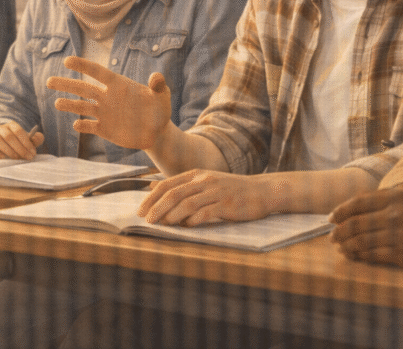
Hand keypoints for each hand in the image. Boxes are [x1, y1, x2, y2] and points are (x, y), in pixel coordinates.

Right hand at [0, 121, 44, 159]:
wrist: (6, 146)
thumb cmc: (20, 143)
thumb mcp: (30, 140)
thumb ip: (36, 138)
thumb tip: (36, 139)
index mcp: (12, 125)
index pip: (18, 131)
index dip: (26, 142)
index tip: (32, 152)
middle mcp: (1, 128)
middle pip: (8, 136)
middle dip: (19, 148)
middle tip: (27, 157)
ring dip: (8, 151)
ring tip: (16, 159)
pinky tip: (3, 158)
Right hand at [46, 56, 171, 149]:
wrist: (157, 131)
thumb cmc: (159, 108)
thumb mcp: (162, 95)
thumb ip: (158, 85)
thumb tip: (156, 78)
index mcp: (118, 85)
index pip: (97, 72)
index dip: (83, 67)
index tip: (67, 61)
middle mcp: (107, 97)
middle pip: (83, 89)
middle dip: (66, 85)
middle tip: (48, 81)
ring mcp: (104, 113)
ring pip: (83, 107)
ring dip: (70, 105)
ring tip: (57, 102)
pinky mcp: (105, 129)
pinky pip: (90, 126)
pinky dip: (83, 125)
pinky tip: (77, 124)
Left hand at [137, 170, 273, 225]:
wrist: (261, 191)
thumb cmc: (231, 189)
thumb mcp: (204, 181)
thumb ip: (180, 184)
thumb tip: (153, 184)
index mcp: (197, 175)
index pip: (168, 184)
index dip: (152, 198)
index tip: (140, 211)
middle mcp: (204, 181)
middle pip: (175, 193)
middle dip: (157, 207)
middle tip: (147, 220)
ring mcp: (216, 192)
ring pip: (188, 203)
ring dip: (172, 215)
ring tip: (163, 225)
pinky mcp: (227, 204)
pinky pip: (206, 213)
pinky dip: (193, 220)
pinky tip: (186, 227)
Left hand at [329, 185, 402, 268]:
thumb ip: (398, 191)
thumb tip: (370, 199)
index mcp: (398, 197)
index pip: (359, 202)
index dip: (341, 210)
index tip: (331, 218)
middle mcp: (396, 214)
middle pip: (356, 224)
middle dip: (340, 231)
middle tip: (332, 237)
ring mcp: (399, 236)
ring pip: (362, 242)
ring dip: (347, 246)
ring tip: (340, 248)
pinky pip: (373, 256)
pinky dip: (360, 256)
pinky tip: (354, 256)